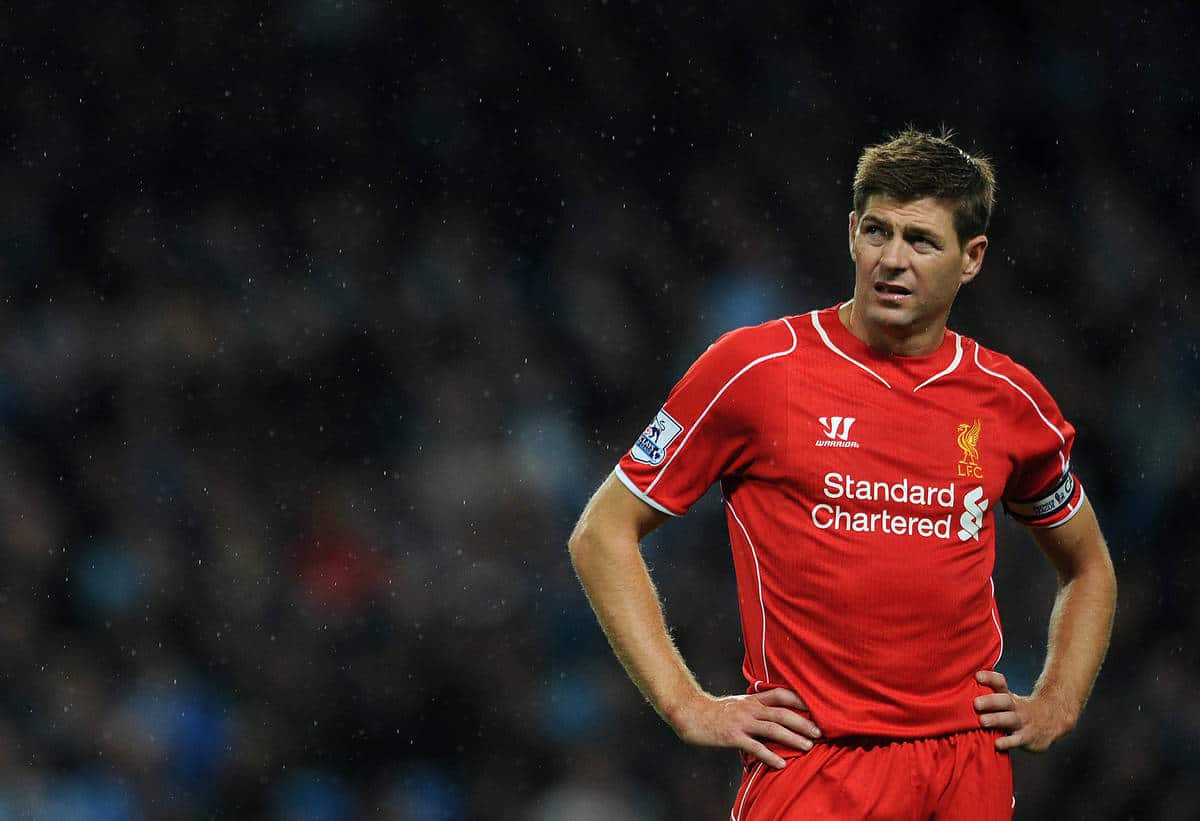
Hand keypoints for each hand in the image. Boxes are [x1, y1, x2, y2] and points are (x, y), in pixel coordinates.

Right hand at [670, 688, 820, 768]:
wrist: (690, 713)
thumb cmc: (715, 711)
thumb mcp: (738, 703)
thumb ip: (755, 707)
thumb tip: (774, 713)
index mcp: (752, 700)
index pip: (781, 695)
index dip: (799, 700)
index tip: (816, 708)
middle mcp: (750, 709)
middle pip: (782, 713)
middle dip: (803, 722)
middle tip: (819, 732)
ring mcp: (741, 722)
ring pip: (773, 729)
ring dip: (793, 738)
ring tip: (809, 747)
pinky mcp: (732, 737)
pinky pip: (755, 747)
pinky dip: (770, 756)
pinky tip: (782, 763)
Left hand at [973, 670, 1076, 751]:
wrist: (1051, 721)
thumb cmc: (1019, 710)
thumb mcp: (1007, 699)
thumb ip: (989, 694)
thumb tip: (960, 685)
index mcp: (1008, 696)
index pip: (1000, 683)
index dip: (990, 678)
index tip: (977, 676)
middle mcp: (1015, 707)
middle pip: (1005, 701)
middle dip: (990, 701)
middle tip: (976, 703)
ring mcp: (1022, 722)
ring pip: (1010, 719)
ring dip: (996, 719)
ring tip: (982, 721)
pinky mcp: (1027, 737)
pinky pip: (1017, 740)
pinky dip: (1008, 742)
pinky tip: (997, 744)